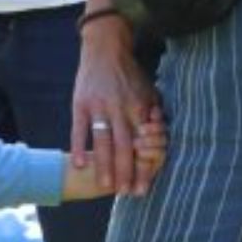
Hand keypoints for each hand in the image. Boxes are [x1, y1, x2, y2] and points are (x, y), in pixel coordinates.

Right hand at [71, 15, 166, 194]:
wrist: (105, 48)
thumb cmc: (129, 74)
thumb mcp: (148, 91)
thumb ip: (153, 115)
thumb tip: (161, 140)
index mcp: (139, 106)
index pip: (143, 142)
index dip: (144, 164)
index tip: (144, 186)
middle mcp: (120, 107)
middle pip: (124, 145)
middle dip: (126, 171)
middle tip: (127, 193)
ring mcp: (99, 106)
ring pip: (102, 141)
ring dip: (104, 166)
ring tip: (106, 186)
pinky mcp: (81, 104)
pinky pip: (79, 129)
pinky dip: (79, 147)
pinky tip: (80, 165)